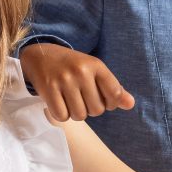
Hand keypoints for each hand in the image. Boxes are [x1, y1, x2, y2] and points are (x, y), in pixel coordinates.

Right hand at [20, 43, 134, 121]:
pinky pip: (62, 116)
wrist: (41, 55)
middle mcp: (81, 71)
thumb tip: (130, 104)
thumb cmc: (73, 66)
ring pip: (79, 115)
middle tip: (82, 97)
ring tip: (71, 100)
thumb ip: (113, 89)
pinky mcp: (48, 89)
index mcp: (96, 65)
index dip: (111, 103)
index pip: (115, 93)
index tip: (103, 99)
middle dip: (91, 109)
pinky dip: (61, 114)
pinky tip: (59, 102)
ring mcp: (64, 80)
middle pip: (97, 110)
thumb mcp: (95, 71)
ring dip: (76, 113)